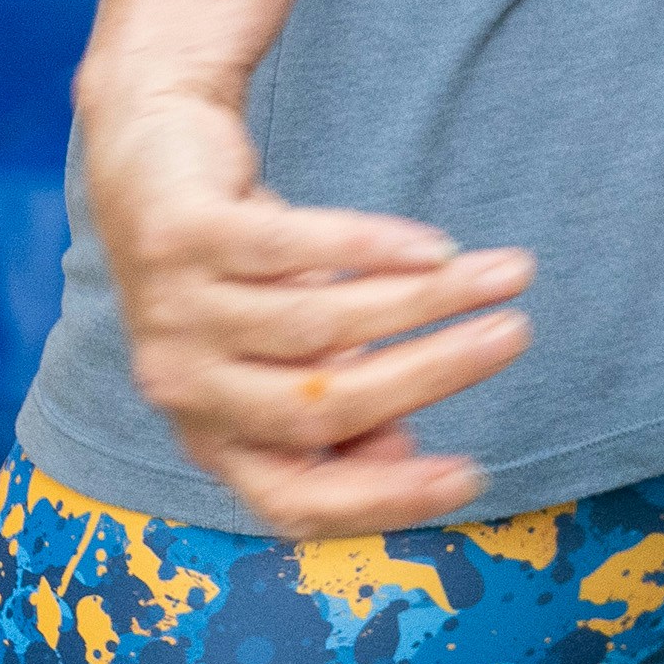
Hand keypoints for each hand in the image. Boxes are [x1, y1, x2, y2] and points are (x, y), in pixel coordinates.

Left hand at [75, 82, 534, 534]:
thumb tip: (397, 456)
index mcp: (212, 434)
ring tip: (507, 273)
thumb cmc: (238, 271)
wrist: (148, 163)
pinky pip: (290, 248)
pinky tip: (432, 245)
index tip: (472, 476)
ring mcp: (174, 312)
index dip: (382, 500)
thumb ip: (337, 402)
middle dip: (432, 375)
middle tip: (515, 336)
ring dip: (428, 299)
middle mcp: (184, 386)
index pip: (293, 499)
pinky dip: (372, 247)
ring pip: (319, 324)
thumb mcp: (287, 350)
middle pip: (320, 406)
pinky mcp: (179, 238)